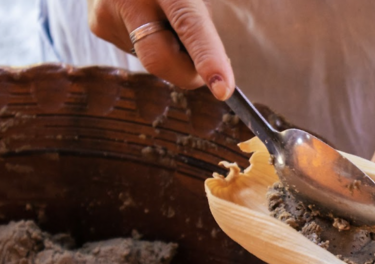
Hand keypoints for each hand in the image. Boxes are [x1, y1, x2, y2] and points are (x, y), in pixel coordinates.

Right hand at [87, 0, 234, 99]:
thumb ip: (199, 18)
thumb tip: (212, 65)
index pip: (190, 26)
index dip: (209, 59)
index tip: (223, 89)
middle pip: (161, 60)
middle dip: (188, 73)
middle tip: (210, 71)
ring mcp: (108, 13)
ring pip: (151, 59)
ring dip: (170, 52)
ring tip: (165, 17)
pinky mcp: (99, 25)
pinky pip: (137, 51)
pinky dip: (152, 44)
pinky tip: (148, 18)